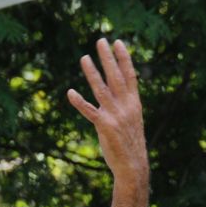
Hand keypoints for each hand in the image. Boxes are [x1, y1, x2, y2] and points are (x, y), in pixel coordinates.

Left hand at [67, 38, 147, 186]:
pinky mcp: (104, 127)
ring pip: (102, 89)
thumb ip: (124, 105)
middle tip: (100, 41)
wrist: (133, 165)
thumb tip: (117, 92)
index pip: (130, 76)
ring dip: (92, 72)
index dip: (124, 58)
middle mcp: (126, 106)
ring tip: (84, 57)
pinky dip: (79, 102)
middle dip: (108, 58)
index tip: (118, 42)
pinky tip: (70, 92)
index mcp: (135, 104)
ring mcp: (115, 116)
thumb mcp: (132, 120)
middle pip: (116, 77)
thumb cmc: (130, 144)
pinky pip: (90, 111)